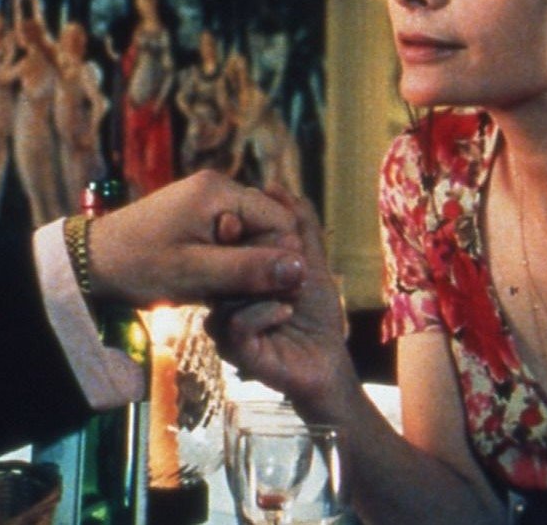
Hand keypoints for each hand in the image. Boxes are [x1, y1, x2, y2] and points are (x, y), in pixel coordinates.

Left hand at [86, 171, 305, 306]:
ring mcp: (207, 200)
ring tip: (224, 293)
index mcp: (220, 191)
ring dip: (246, 266)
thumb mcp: (196, 274)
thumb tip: (302, 269)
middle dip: (264, 263)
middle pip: (268, 227)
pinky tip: (214, 284)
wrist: (91, 262)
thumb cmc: (139, 266)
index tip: (276, 295)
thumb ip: (249, 270)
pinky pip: (232, 238)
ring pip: (251, 236)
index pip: (280, 221)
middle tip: (244, 298)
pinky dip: (229, 262)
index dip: (284, 259)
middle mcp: (218, 187)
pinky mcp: (198, 216)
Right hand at [208, 192, 355, 414]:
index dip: (236, 227)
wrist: (327, 360)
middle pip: (219, 266)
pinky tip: (284, 311)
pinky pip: (235, 324)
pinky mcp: (235, 350)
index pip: (223, 244)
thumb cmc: (316, 314)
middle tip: (282, 252)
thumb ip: (298, 224)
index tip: (253, 219)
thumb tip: (275, 185)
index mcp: (237, 275)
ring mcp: (226, 325)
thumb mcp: (309, 261)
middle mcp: (224, 298)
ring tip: (292, 289)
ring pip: (224, 294)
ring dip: (263, 286)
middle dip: (250, 253)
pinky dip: (263, 312)